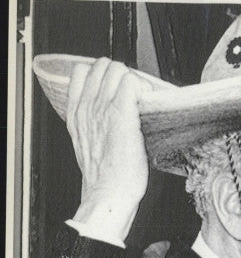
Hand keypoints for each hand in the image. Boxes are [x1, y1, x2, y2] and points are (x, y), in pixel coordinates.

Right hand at [66, 57, 151, 238]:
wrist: (108, 192)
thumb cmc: (105, 174)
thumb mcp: (86, 142)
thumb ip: (91, 122)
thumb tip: (105, 113)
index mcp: (76, 112)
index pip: (82, 71)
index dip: (103, 74)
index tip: (117, 87)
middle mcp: (87, 106)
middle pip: (103, 66)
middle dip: (122, 73)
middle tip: (135, 93)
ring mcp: (103, 109)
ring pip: (118, 70)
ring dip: (135, 79)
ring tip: (143, 98)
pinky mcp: (122, 115)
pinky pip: (131, 83)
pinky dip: (143, 87)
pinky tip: (148, 102)